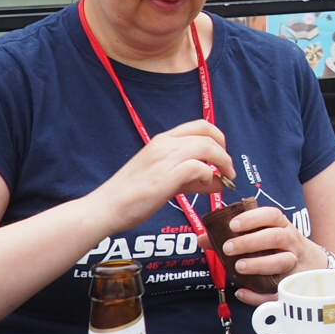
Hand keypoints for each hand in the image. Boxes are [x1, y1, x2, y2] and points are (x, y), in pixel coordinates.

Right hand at [89, 120, 232, 234]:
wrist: (105, 208)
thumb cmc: (132, 195)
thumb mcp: (163, 178)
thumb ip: (190, 177)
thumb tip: (218, 180)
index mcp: (162, 140)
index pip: (200, 125)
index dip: (219, 138)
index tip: (223, 155)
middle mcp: (164, 145)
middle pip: (208, 135)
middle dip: (225, 152)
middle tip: (229, 170)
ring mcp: (164, 159)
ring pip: (206, 148)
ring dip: (222, 163)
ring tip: (224, 179)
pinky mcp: (164, 177)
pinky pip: (198, 167)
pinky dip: (208, 176)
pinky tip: (206, 186)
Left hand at [220, 203, 312, 300]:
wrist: (314, 266)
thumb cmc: (281, 248)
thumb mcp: (266, 236)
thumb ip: (235, 236)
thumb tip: (203, 239)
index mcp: (283, 227)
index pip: (273, 216)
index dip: (253, 218)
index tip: (234, 225)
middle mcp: (291, 243)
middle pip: (277, 238)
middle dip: (251, 242)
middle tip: (228, 248)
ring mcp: (294, 264)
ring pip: (282, 262)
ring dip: (259, 264)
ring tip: (238, 267)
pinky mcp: (292, 286)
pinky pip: (277, 292)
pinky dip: (258, 295)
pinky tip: (242, 293)